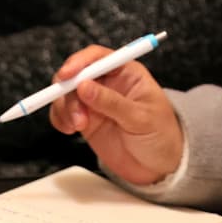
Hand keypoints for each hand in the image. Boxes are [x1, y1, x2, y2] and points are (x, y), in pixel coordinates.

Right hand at [48, 46, 184, 184]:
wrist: (160, 165)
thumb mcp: (141, 118)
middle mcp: (108, 83)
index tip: (67, 75)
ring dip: (65, 108)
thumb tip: (84, 87)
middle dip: (69, 91)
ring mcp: (95, 102)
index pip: (98, 57)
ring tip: (78, 126)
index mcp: (127, 73)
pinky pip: (64, 113)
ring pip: (67, 94)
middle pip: (77, 74)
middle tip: (76, 113)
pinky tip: (68, 129)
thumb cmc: (161, 135)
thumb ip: (112, 103)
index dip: (79, 62)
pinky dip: (60, 119)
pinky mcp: (86, 120)